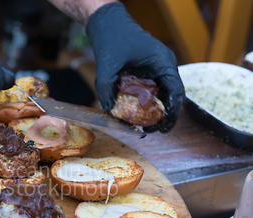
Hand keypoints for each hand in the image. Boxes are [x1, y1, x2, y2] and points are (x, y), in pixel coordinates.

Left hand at [86, 2, 184, 132]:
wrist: (108, 23)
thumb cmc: (112, 39)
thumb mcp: (106, 65)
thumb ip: (106, 88)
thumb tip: (108, 109)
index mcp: (163, 62)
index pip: (176, 92)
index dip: (172, 113)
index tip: (164, 128)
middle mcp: (164, 65)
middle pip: (171, 96)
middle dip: (163, 115)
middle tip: (152, 131)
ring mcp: (158, 67)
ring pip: (162, 93)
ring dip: (154, 109)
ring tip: (144, 125)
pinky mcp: (148, 69)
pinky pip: (152, 88)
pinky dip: (146, 101)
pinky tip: (135, 112)